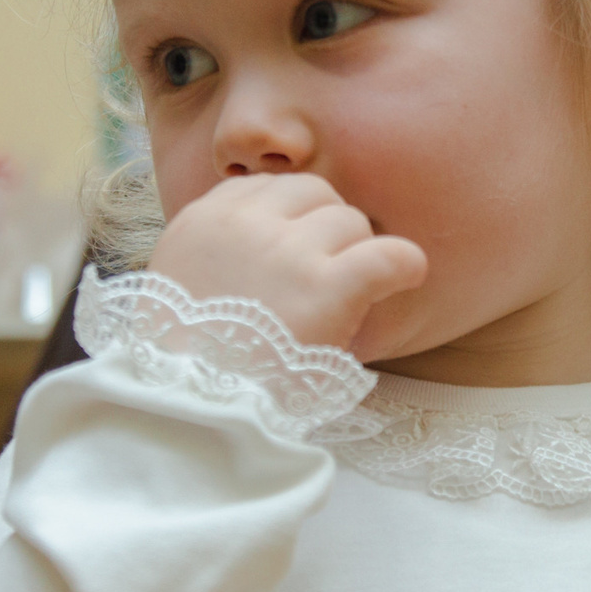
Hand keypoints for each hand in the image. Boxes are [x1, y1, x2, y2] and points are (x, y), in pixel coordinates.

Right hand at [149, 174, 426, 351]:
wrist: (191, 406)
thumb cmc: (187, 357)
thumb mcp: (182, 279)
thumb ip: (220, 246)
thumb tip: (275, 232)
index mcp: (205, 219)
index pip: (268, 185)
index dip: (292, 214)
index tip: (298, 246)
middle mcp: (246, 223)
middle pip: (314, 192)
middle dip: (326, 225)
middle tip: (326, 271)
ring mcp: (288, 251)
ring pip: (350, 221)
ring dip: (356, 252)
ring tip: (347, 295)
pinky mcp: (326, 286)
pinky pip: (387, 254)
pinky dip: (404, 264)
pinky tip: (408, 276)